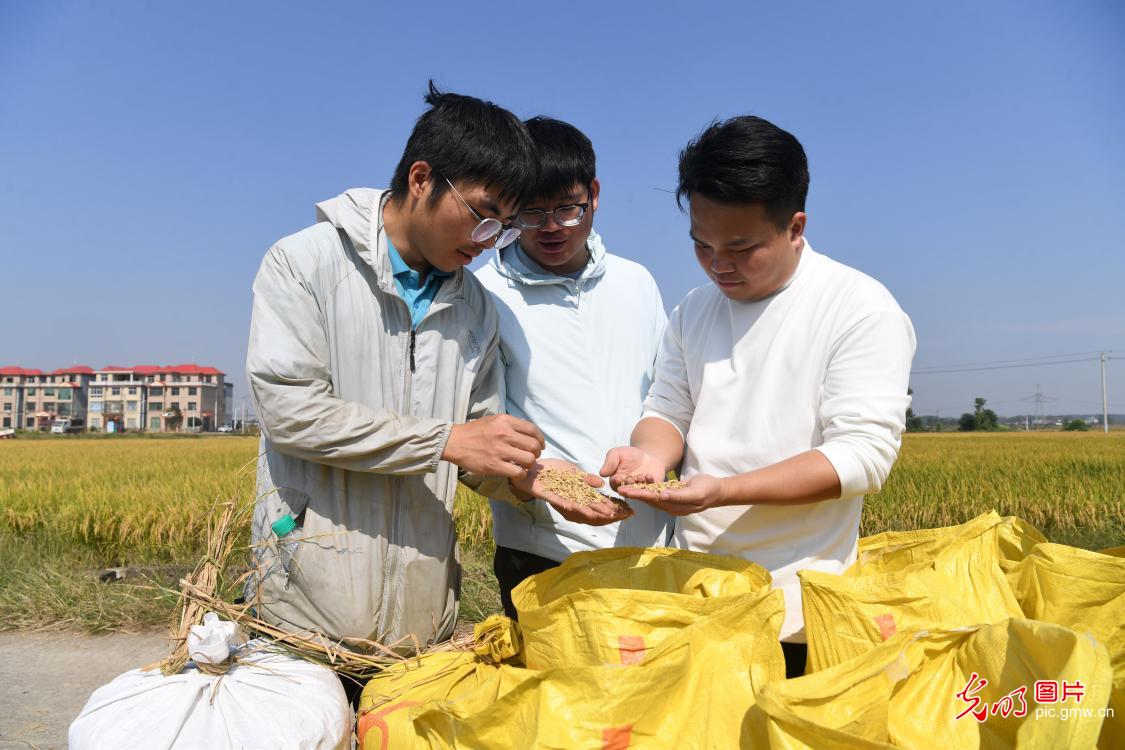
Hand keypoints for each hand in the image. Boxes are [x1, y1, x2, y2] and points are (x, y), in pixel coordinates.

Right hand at [442, 415, 544, 479]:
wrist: (455, 442)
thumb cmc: (475, 431)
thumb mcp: (493, 420)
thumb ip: (511, 424)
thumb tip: (529, 432)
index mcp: (505, 421)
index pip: (532, 430)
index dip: (540, 439)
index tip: (540, 445)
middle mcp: (504, 434)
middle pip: (533, 446)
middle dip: (536, 453)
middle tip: (532, 457)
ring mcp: (499, 450)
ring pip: (529, 460)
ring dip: (529, 464)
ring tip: (524, 464)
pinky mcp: (494, 465)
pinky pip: (518, 472)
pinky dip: (521, 473)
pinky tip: (516, 472)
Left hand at [514, 459, 633, 525]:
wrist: (531, 468)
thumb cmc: (551, 470)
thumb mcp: (572, 472)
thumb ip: (585, 479)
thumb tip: (601, 483)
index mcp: (578, 493)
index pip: (596, 502)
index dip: (609, 506)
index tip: (625, 510)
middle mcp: (571, 498)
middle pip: (590, 508)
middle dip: (605, 511)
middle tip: (620, 514)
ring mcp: (560, 498)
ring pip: (578, 507)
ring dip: (591, 511)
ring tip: (604, 515)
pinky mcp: (548, 495)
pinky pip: (559, 501)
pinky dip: (568, 504)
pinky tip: (578, 508)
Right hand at [600, 446, 666, 490]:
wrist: (647, 456)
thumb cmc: (629, 455)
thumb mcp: (617, 454)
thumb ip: (610, 462)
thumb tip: (601, 473)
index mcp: (616, 482)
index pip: (614, 484)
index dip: (616, 482)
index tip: (618, 478)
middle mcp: (627, 489)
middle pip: (627, 491)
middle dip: (628, 486)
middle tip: (630, 479)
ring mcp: (640, 491)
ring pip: (639, 492)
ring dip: (639, 486)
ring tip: (640, 477)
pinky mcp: (651, 490)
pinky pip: (651, 490)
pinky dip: (650, 483)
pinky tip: (649, 475)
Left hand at [618, 473, 725, 515]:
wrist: (717, 490)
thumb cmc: (708, 490)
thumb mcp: (696, 492)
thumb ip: (679, 496)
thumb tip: (662, 497)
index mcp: (674, 506)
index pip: (653, 500)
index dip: (638, 495)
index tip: (626, 491)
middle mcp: (670, 506)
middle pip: (648, 499)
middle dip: (634, 494)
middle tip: (618, 487)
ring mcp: (671, 501)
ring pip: (651, 497)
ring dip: (638, 492)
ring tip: (624, 486)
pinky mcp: (672, 495)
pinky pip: (657, 493)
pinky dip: (646, 489)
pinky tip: (637, 485)